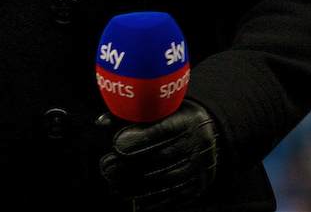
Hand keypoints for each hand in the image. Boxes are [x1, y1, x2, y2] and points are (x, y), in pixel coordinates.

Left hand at [99, 100, 218, 210]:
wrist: (209, 135)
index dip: (138, 139)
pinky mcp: (197, 185)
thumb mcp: (158, 109)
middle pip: (160, 157)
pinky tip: (137, 202)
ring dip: (137, 186)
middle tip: (106, 168)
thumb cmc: (172, 118)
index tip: (115, 145)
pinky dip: (155, 201)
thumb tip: (101, 123)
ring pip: (165, 179)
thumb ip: (130, 114)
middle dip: (130, 165)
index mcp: (185, 121)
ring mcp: (198, 167)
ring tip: (115, 187)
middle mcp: (194, 144)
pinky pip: (176, 196)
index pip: (161, 130)